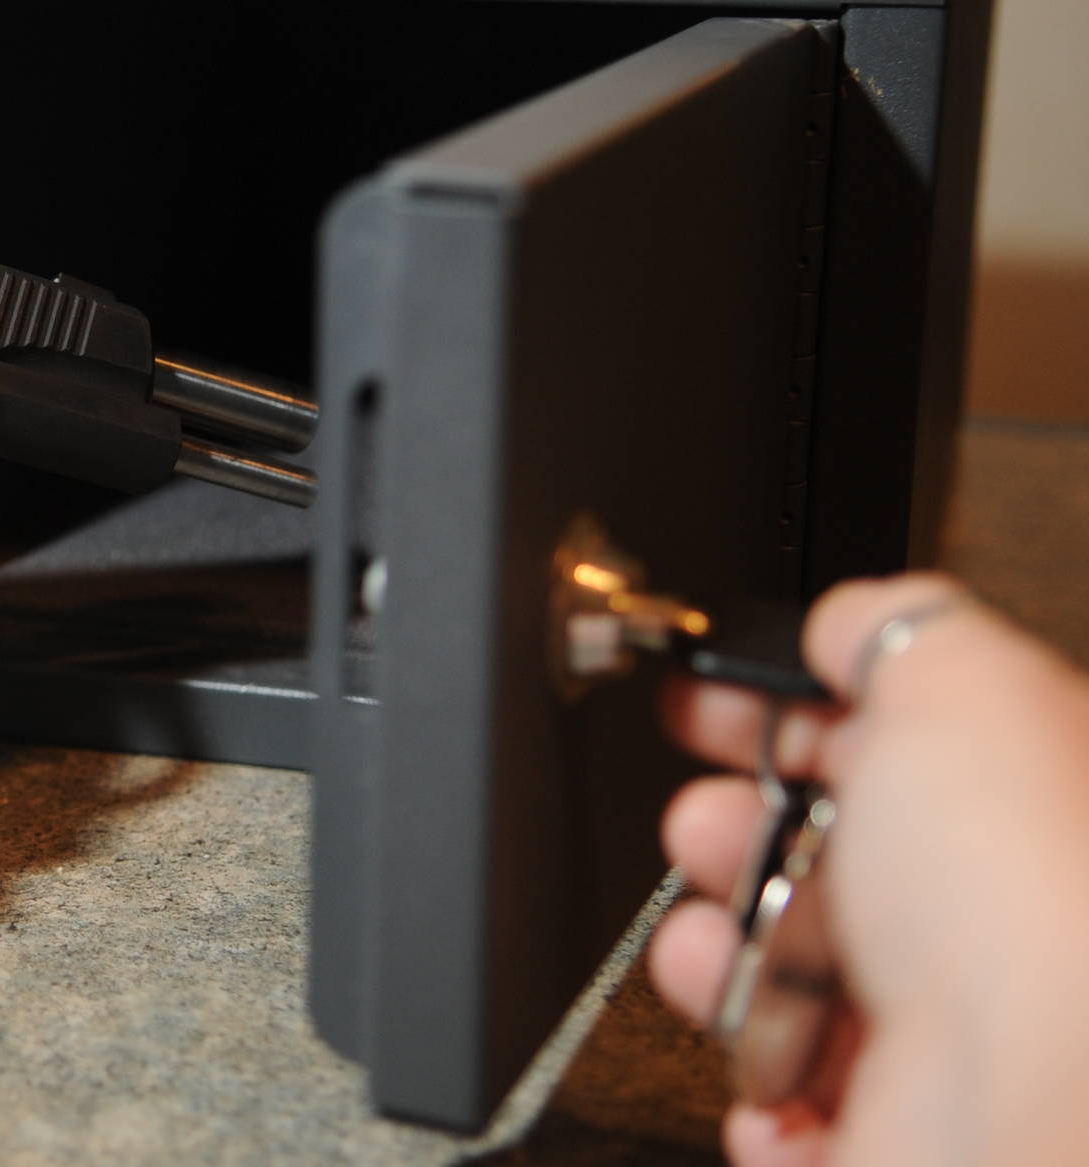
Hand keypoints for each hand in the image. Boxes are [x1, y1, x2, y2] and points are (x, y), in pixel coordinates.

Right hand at [650, 574, 1088, 1164]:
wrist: (1018, 1099)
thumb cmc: (1025, 901)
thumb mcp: (958, 682)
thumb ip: (895, 623)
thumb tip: (847, 618)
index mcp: (1028, 800)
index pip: (890, 737)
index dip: (782, 707)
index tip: (705, 698)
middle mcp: (1000, 918)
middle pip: (829, 850)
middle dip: (733, 826)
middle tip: (705, 823)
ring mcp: (949, 1031)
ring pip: (795, 971)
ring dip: (721, 950)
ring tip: (710, 945)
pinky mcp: (893, 1129)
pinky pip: (785, 1093)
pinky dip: (749, 1068)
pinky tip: (753, 1038)